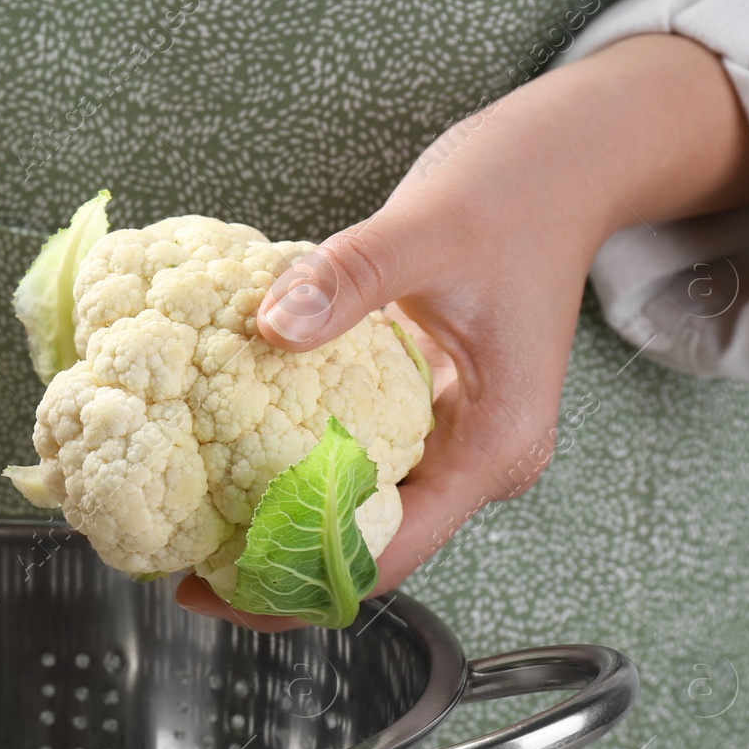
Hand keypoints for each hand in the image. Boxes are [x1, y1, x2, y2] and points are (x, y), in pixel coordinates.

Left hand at [178, 33, 748, 627]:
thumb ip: (350, 278)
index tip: (217, 584)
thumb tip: (271, 325)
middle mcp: (477, 461)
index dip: (298, 585)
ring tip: (197, 528)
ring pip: (357, 515)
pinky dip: (296, 473)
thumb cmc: (518, 194)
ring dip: (281, 526)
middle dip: (278, 569)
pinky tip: (233, 465)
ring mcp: (453, 442)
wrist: (563, 164)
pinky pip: (353, 463)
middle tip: (185, 568)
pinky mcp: (426, 415)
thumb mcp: (427, 228)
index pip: (389, 554)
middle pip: (367, 553)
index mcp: (494, 446)